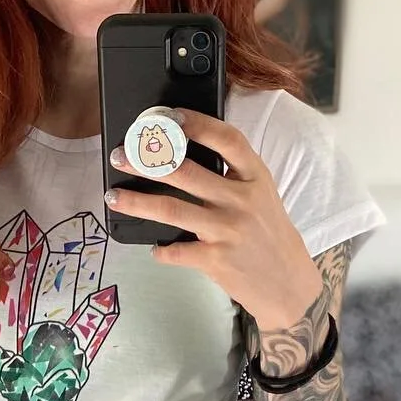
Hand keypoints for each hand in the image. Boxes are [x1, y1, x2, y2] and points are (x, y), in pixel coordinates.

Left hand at [105, 109, 325, 352]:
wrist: (287, 284)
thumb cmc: (267, 235)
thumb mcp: (260, 196)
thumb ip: (231, 175)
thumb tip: (182, 155)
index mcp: (255, 177)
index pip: (227, 140)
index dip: (198, 124)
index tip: (169, 116)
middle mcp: (242, 200)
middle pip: (187, 172)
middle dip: (147, 161)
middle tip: (120, 155)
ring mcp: (228, 231)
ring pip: (172, 210)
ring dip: (137, 202)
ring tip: (113, 197)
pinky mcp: (216, 261)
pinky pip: (176, 251)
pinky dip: (160, 250)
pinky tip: (153, 248)